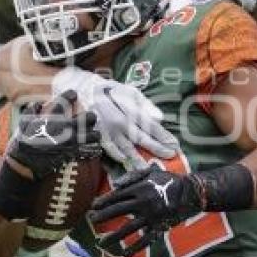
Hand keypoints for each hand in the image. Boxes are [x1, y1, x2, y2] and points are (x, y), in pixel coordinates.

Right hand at [8, 90, 101, 180]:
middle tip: (87, 118)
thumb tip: (38, 104)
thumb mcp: (23, 124)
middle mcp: (66, 128)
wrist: (25, 164)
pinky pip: (91, 150)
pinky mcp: (74, 154)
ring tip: (91, 135)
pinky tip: (91, 148)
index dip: (71, 95)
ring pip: (94, 134)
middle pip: (89, 117)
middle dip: (90, 117)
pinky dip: (93, 149)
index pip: (66, 100)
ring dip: (94, 134)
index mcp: (53, 117)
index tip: (73, 95)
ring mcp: (72, 142)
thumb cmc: (23, 143)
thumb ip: (32, 112)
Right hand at [52, 68, 177, 168]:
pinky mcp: (96, 134)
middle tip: (170, 156)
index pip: (150, 124)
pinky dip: (116, 155)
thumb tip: (160, 119)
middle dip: (156, 148)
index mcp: (129, 107)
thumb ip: (146, 105)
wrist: (82, 88)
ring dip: (138, 158)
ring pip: (125, 147)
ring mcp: (107, 128)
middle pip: (141, 137)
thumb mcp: (129, 91)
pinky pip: (107, 147)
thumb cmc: (110, 90)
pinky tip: (125, 161)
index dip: (163, 135)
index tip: (175, 145)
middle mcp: (119, 119)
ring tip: (149, 168)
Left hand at [88, 165, 200, 256]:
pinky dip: (135, 248)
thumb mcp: (151, 172)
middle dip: (102, 216)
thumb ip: (132, 177)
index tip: (92, 206)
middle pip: (118, 211)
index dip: (103, 201)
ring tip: (100, 243)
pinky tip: (124, 254)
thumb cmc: (168, 180)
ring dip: (113, 236)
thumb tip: (114, 185)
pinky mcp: (159, 227)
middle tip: (91, 221)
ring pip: (128, 228)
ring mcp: (151, 217)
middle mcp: (143, 203)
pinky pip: (145, 240)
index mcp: (140, 188)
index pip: (117, 196)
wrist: (191, 193)